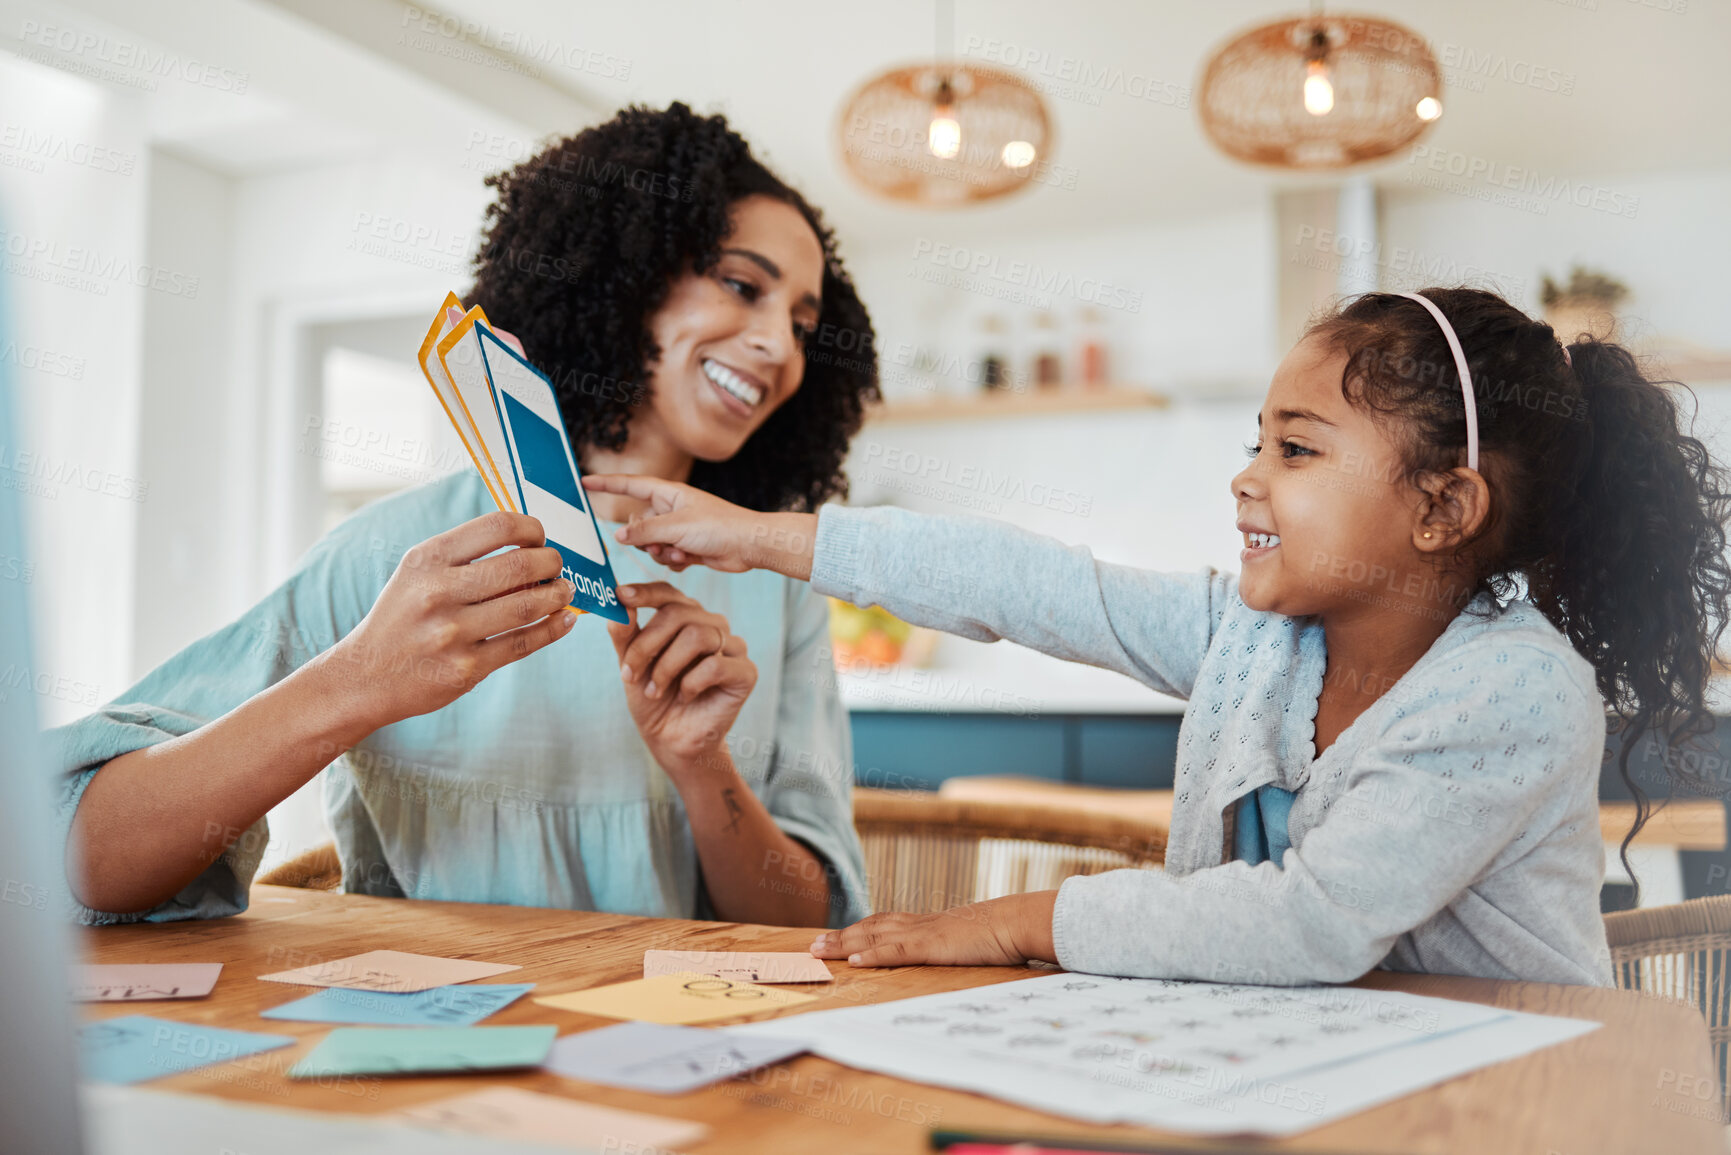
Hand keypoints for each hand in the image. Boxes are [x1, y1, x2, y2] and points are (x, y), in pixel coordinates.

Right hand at [325, 511, 576, 728]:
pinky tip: (564, 620)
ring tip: (564, 590)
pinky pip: (524, 643)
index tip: (539, 537)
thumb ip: (465, 558)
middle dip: (551, 562)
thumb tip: (531, 546)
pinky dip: (553, 629)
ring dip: (558, 595)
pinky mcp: (466, 668)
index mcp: (427, 559)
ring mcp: (453, 633)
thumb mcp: (418, 574)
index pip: (497, 527)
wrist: (365, 675)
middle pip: (520, 565)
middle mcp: (438, 593)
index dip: (531, 528)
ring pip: (528, 606)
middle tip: (557, 566)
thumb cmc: (402, 616)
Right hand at [581, 474, 814, 578]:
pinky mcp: (686, 547)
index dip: (607, 484)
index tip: (584, 482)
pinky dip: (675, 561)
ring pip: (650, 545)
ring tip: (683, 551)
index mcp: (669, 494)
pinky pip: (665, 557)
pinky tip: (691, 559)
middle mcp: (671, 509)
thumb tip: (619, 536)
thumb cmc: (719, 527)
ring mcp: (678, 529)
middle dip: (646, 538)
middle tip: (664, 543)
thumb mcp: (677, 527)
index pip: (630, 485)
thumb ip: (645, 531)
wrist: (749, 546)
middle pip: (638, 524)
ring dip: (662, 553)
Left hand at [607, 582, 756, 774]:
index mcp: (686, 617)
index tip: (621, 596)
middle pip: (679, 614)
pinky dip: (691, 683)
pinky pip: (714, 666)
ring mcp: (732, 647)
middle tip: (629, 674)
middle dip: (647, 644)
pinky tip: (685, 697)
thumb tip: (619, 604)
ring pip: (697, 636)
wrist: (672, 741)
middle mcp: (712, 626)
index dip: (645, 593)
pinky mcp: (746, 672)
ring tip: (654, 691)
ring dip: (666, 667)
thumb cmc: (654, 699)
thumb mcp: (631, 666)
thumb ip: (626, 635)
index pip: (669, 593)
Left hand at [809, 892, 1059, 967]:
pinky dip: (873, 954)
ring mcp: (924, 932)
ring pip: (875, 935)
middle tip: (812, 945)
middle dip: (840, 936)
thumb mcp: (970, 941)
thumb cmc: (999, 934)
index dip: (859, 929)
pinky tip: (854, 960)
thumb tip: (952, 955)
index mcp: (928, 924)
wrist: (1016, 921)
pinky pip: (896, 950)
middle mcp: (920, 924)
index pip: (885, 923)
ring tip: (819, 950)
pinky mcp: (932, 945)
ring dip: (844, 942)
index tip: (836, 936)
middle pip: (871, 926)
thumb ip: (954, 946)